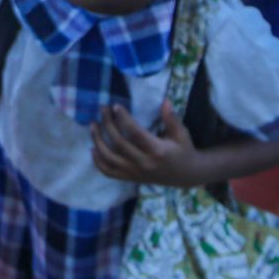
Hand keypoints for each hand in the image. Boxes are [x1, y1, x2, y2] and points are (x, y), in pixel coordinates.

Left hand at [90, 100, 204, 186]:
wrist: (186, 176)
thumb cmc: (183, 150)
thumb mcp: (181, 134)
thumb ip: (171, 118)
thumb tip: (165, 101)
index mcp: (157, 150)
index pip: (135, 133)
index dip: (123, 119)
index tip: (116, 106)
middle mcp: (144, 163)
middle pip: (119, 143)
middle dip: (108, 124)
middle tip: (103, 109)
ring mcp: (135, 172)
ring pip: (109, 158)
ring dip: (98, 141)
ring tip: (93, 125)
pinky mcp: (130, 178)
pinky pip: (109, 172)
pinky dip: (98, 162)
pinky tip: (93, 148)